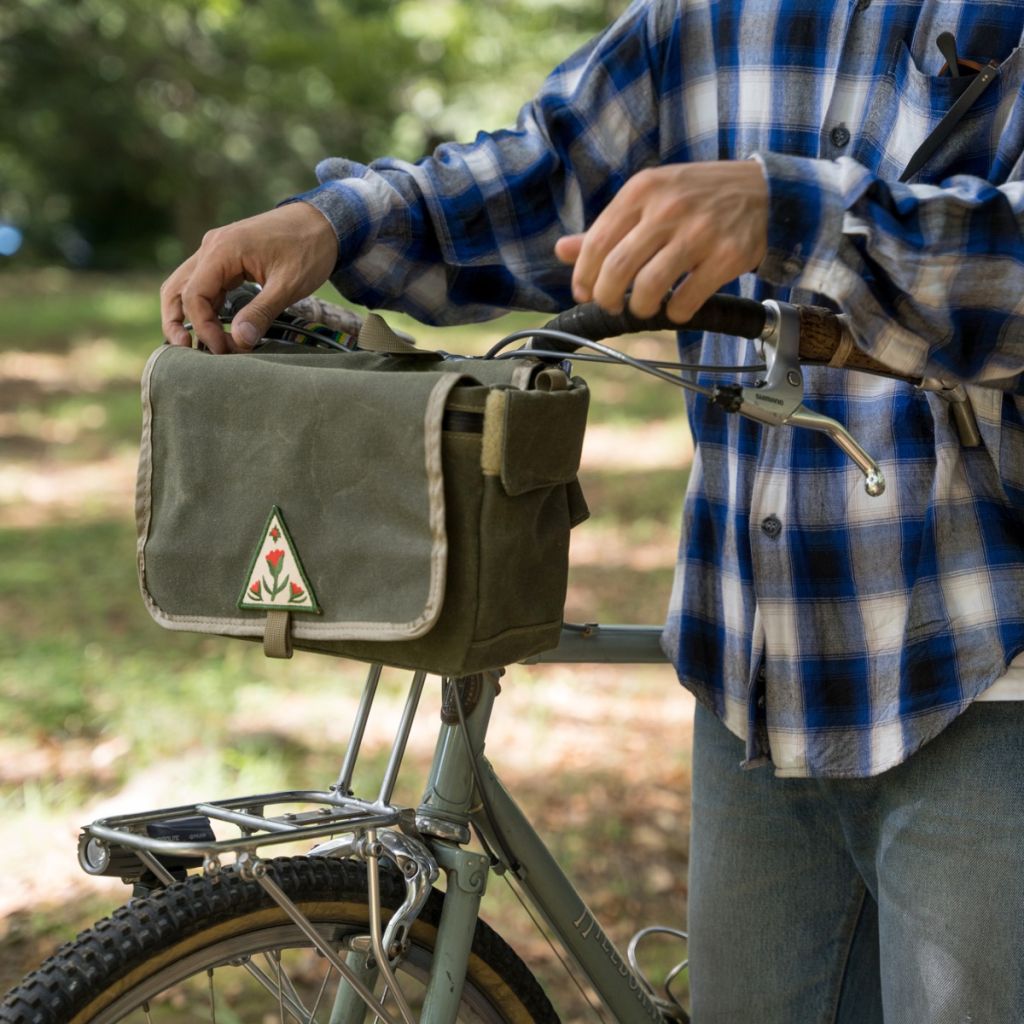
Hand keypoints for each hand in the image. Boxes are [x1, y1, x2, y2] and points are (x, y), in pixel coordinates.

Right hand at [160, 203, 337, 352]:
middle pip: (176, 290)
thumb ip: (261, 312)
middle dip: (176, 323)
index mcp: (222, 250)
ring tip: (196, 346)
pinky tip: (215, 329)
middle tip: (187, 352)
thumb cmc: (309, 250)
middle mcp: (211, 248)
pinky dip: (205, 308)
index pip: (194, 295)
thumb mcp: (288, 285)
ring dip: (187, 317)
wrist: (323, 223)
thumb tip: (238, 342)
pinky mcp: (226, 259)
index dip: (203, 327)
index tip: (223, 349)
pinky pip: (204, 285)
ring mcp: (216, 251)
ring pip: (186, 287)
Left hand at [554, 160, 767, 322]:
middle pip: (617, 268)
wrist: (764, 191)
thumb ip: (608, 227)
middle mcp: (668, 208)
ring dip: (641, 308)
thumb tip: (561, 250)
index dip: (584, 276)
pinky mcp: (726, 256)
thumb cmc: (698, 197)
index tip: (583, 293)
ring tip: (645, 307)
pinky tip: (677, 308)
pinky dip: (676, 313)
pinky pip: (687, 299)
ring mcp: (699, 232)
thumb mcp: (650, 198)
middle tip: (611, 305)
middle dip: (606, 298)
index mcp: (642, 190)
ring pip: (650, 287)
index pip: (597, 242)